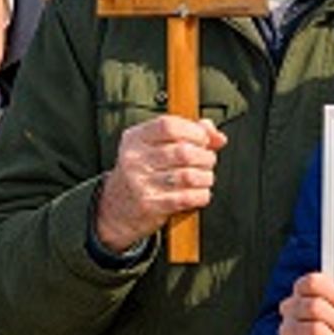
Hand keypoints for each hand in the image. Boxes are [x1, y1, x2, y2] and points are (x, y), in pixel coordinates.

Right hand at [94, 116, 226, 252]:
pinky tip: (199, 192)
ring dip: (205, 177)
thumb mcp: (158, 145)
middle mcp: (135, 160)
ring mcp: (140, 184)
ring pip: (188, 176)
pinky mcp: (149, 206)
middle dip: (205, 157)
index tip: (203, 139)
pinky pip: (187, 198)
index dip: (194, 131)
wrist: (116, 208)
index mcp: (136, 138)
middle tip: (207, 161)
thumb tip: (217, 136)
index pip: (169, 126)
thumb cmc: (144, 171)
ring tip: (205, 177)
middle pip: (184, 152)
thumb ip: (189, 133)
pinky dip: (201, 195)